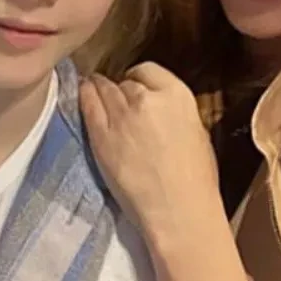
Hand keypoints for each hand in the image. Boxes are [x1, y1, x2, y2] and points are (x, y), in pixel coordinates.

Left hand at [79, 62, 220, 240]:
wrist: (178, 209)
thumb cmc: (197, 179)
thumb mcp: (196, 132)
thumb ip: (174, 112)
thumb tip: (161, 108)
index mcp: (176, 94)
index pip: (148, 71)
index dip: (140, 79)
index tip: (136, 87)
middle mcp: (146, 98)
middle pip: (125, 82)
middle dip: (121, 89)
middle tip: (118, 99)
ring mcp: (120, 116)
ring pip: (104, 90)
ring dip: (99, 88)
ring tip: (92, 87)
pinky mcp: (100, 135)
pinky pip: (88, 107)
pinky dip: (85, 97)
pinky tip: (83, 93)